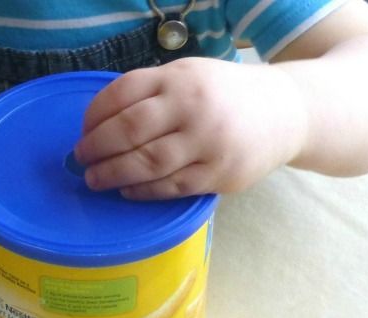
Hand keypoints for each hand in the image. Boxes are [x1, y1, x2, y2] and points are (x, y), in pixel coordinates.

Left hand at [74, 57, 306, 199]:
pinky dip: (144, 191)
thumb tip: (105, 121)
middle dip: (97, 148)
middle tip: (81, 159)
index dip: (95, 115)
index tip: (83, 131)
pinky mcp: (219, 175)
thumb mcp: (193, 76)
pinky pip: (172, 187)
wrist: (286, 114)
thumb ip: (155, 92)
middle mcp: (193, 108)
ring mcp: (207, 144)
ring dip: (114, 173)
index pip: (123, 94)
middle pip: (129, 131)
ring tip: (96, 180)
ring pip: (148, 163)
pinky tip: (128, 191)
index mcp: (180, 78)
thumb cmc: (229, 96)